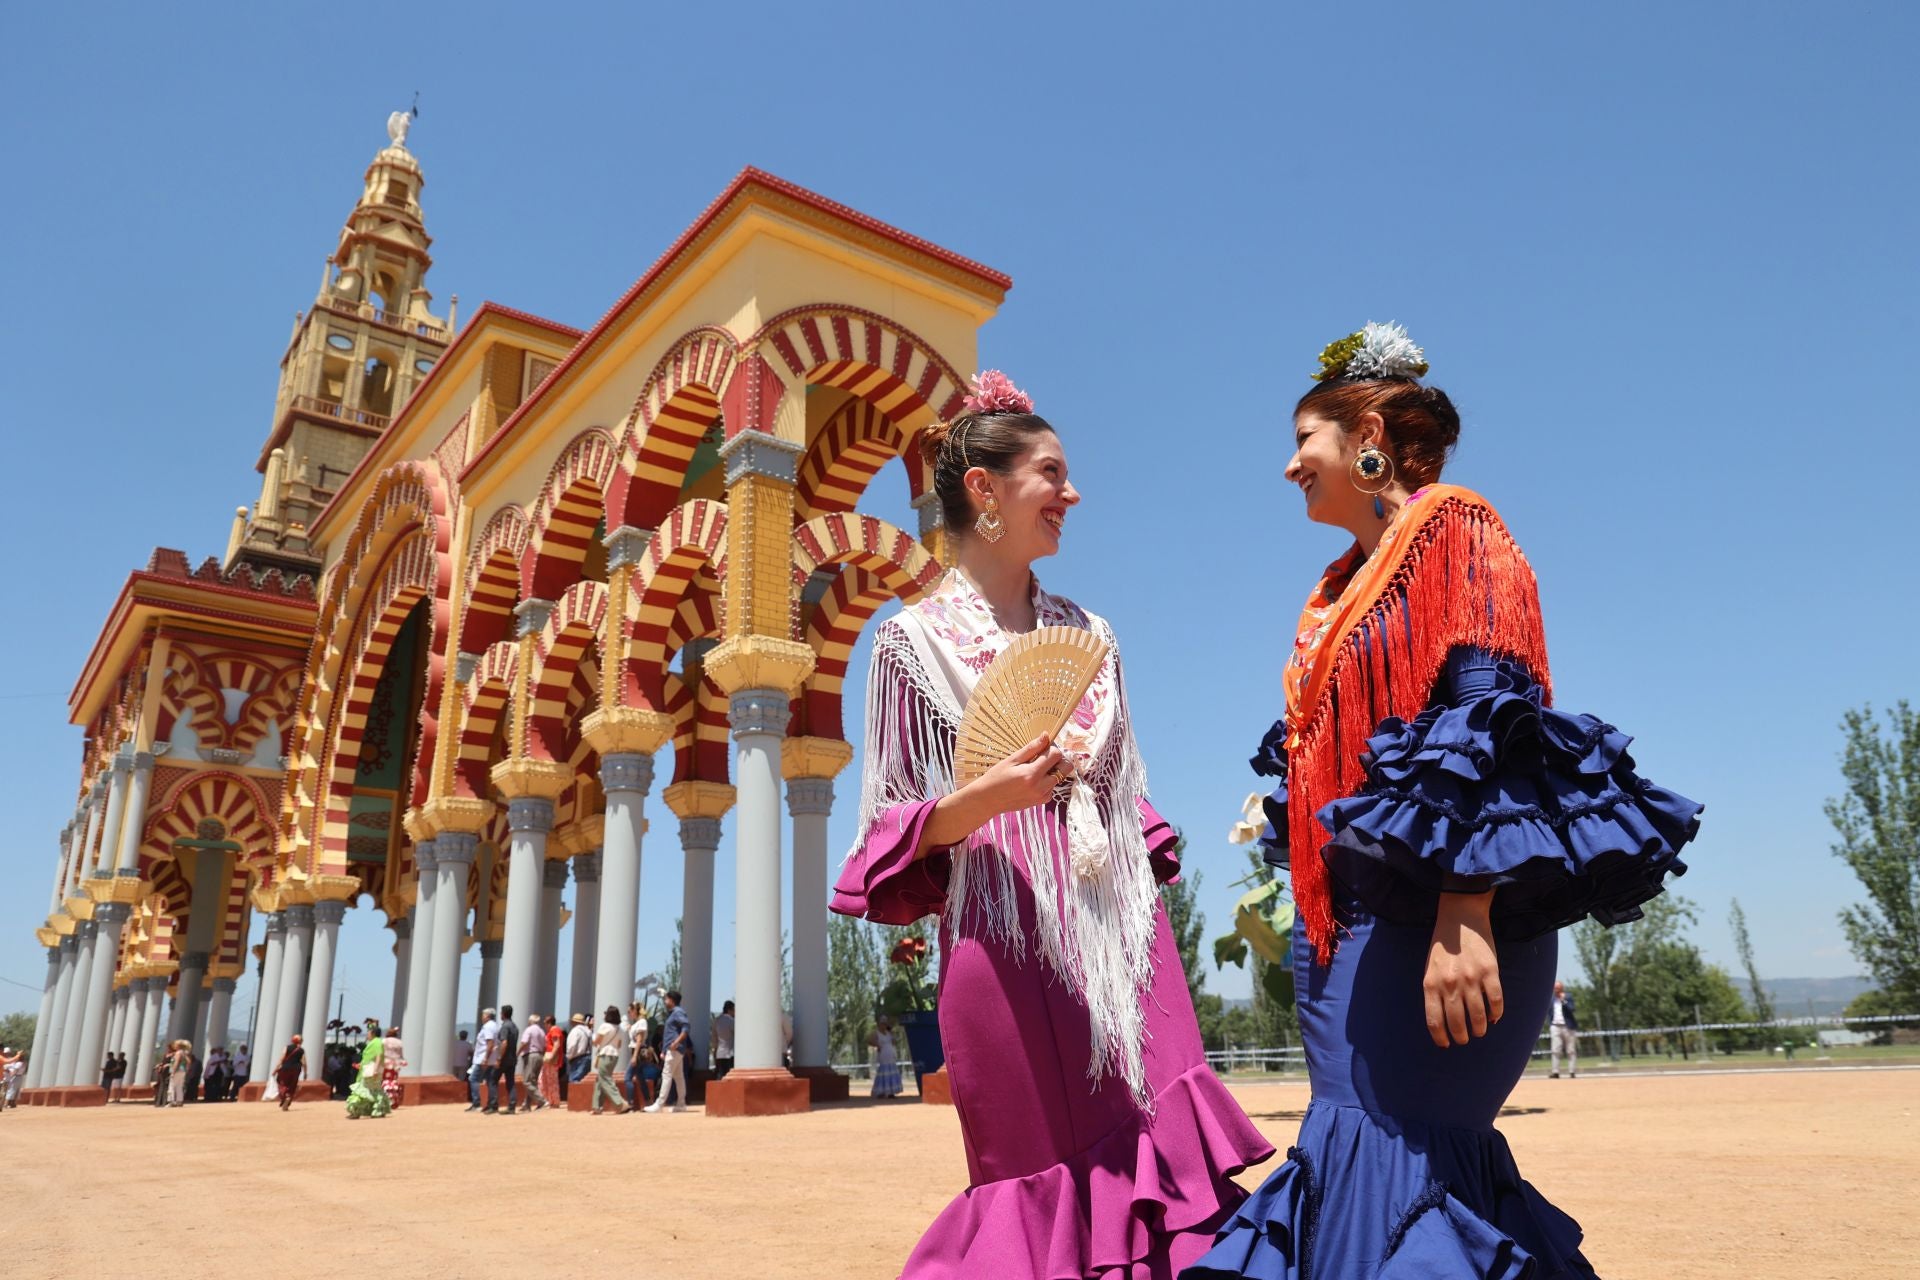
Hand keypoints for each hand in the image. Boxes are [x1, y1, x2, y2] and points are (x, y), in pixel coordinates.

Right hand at [970, 733, 1066, 820]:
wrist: (988, 800)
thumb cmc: (996, 777)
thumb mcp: (1012, 760)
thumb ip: (1032, 748)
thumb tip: (1046, 735)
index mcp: (1032, 774)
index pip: (1056, 755)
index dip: (1051, 747)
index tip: (1042, 746)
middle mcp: (1041, 787)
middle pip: (1066, 767)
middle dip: (1058, 759)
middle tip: (1043, 756)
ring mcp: (1042, 796)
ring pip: (1060, 776)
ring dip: (1052, 770)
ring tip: (1033, 769)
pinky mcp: (1042, 801)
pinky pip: (1052, 786)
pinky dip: (1047, 780)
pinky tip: (1032, 780)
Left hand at [1423, 890, 1503, 1048]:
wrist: (1460, 918)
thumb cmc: (1443, 947)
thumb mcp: (1430, 969)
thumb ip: (1436, 992)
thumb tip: (1445, 1019)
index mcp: (1431, 984)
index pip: (1434, 1020)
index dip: (1440, 1037)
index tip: (1446, 1045)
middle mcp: (1450, 984)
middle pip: (1457, 1022)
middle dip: (1461, 1036)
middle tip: (1465, 1039)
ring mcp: (1471, 978)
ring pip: (1478, 1016)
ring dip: (1480, 1028)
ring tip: (1480, 1030)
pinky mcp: (1490, 972)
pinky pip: (1496, 1001)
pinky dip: (1496, 1013)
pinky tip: (1494, 1016)